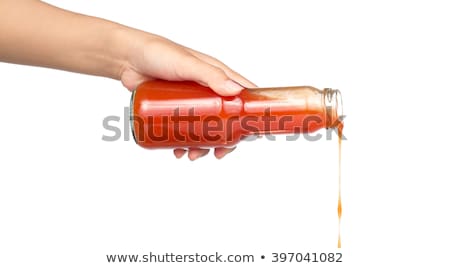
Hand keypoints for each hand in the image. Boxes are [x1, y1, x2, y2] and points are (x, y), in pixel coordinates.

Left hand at [119, 32, 255, 159]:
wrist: (127, 58)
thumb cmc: (159, 53)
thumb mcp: (187, 63)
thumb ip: (210, 75)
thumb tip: (235, 91)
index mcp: (218, 76)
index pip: (243, 95)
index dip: (251, 114)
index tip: (252, 133)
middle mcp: (208, 90)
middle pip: (226, 119)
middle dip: (224, 139)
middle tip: (218, 153)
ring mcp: (192, 102)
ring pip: (205, 128)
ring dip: (203, 145)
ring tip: (192, 155)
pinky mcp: (175, 110)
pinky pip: (185, 130)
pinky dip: (184, 144)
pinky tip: (177, 151)